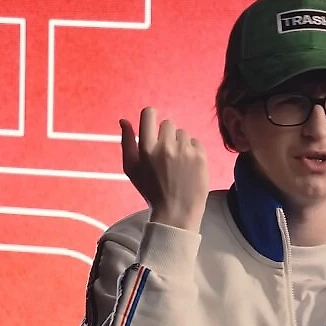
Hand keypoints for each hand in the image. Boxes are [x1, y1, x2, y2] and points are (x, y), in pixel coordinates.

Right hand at [120, 107, 208, 231]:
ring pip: (183, 133)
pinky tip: (188, 165)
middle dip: (166, 135)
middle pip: (168, 124)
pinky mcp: (200, 156)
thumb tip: (124, 120)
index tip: (153, 124)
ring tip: (178, 162)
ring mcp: (185, 151)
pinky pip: (196, 141)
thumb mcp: (131, 169)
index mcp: (146, 149)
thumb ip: (127, 142)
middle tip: (166, 154)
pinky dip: (193, 150)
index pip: (149, 114)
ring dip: (180, 143)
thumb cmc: (151, 190)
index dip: (151, 116)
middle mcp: (166, 147)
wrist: (177, 211)